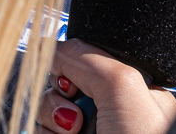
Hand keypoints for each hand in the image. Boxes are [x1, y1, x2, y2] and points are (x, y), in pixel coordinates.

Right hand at [37, 39, 175, 133]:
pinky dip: (45, 133)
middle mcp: (110, 108)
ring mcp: (88, 131)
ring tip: (75, 132)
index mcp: (134, 88)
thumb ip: (89, 58)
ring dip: (51, 115)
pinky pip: (41, 130)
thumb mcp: (124, 88)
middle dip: (61, 90)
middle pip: (64, 78)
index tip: (71, 73)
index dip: (74, 61)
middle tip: (76, 107)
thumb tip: (56, 49)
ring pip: (47, 106)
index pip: (91, 56)